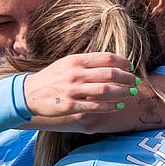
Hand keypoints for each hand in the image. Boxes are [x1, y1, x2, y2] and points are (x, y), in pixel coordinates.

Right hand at [22, 53, 137, 116]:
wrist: (29, 93)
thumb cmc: (52, 77)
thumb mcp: (67, 64)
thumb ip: (86, 63)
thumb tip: (110, 63)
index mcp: (76, 60)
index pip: (107, 58)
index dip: (123, 62)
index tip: (131, 67)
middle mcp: (75, 74)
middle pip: (110, 74)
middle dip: (127, 78)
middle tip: (135, 82)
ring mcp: (72, 90)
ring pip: (105, 91)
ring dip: (122, 93)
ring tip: (131, 94)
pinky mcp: (70, 106)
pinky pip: (95, 107)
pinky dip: (110, 107)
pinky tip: (118, 106)